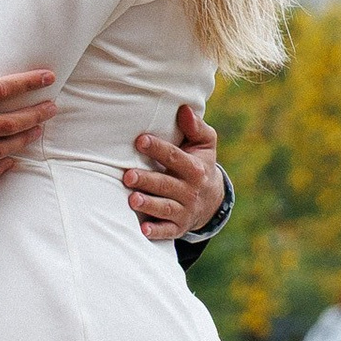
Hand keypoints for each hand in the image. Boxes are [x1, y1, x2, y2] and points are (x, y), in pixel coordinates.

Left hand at [126, 101, 226, 244]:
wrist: (212, 200)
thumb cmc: (200, 163)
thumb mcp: (205, 144)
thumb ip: (196, 127)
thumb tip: (184, 109)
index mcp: (195, 168)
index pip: (175, 158)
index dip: (158, 149)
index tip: (140, 140)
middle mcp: (190, 190)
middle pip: (167, 184)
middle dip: (148, 180)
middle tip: (128, 175)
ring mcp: (184, 210)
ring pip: (165, 208)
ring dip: (149, 205)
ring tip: (132, 199)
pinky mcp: (178, 227)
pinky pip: (167, 231)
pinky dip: (156, 232)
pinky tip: (143, 230)